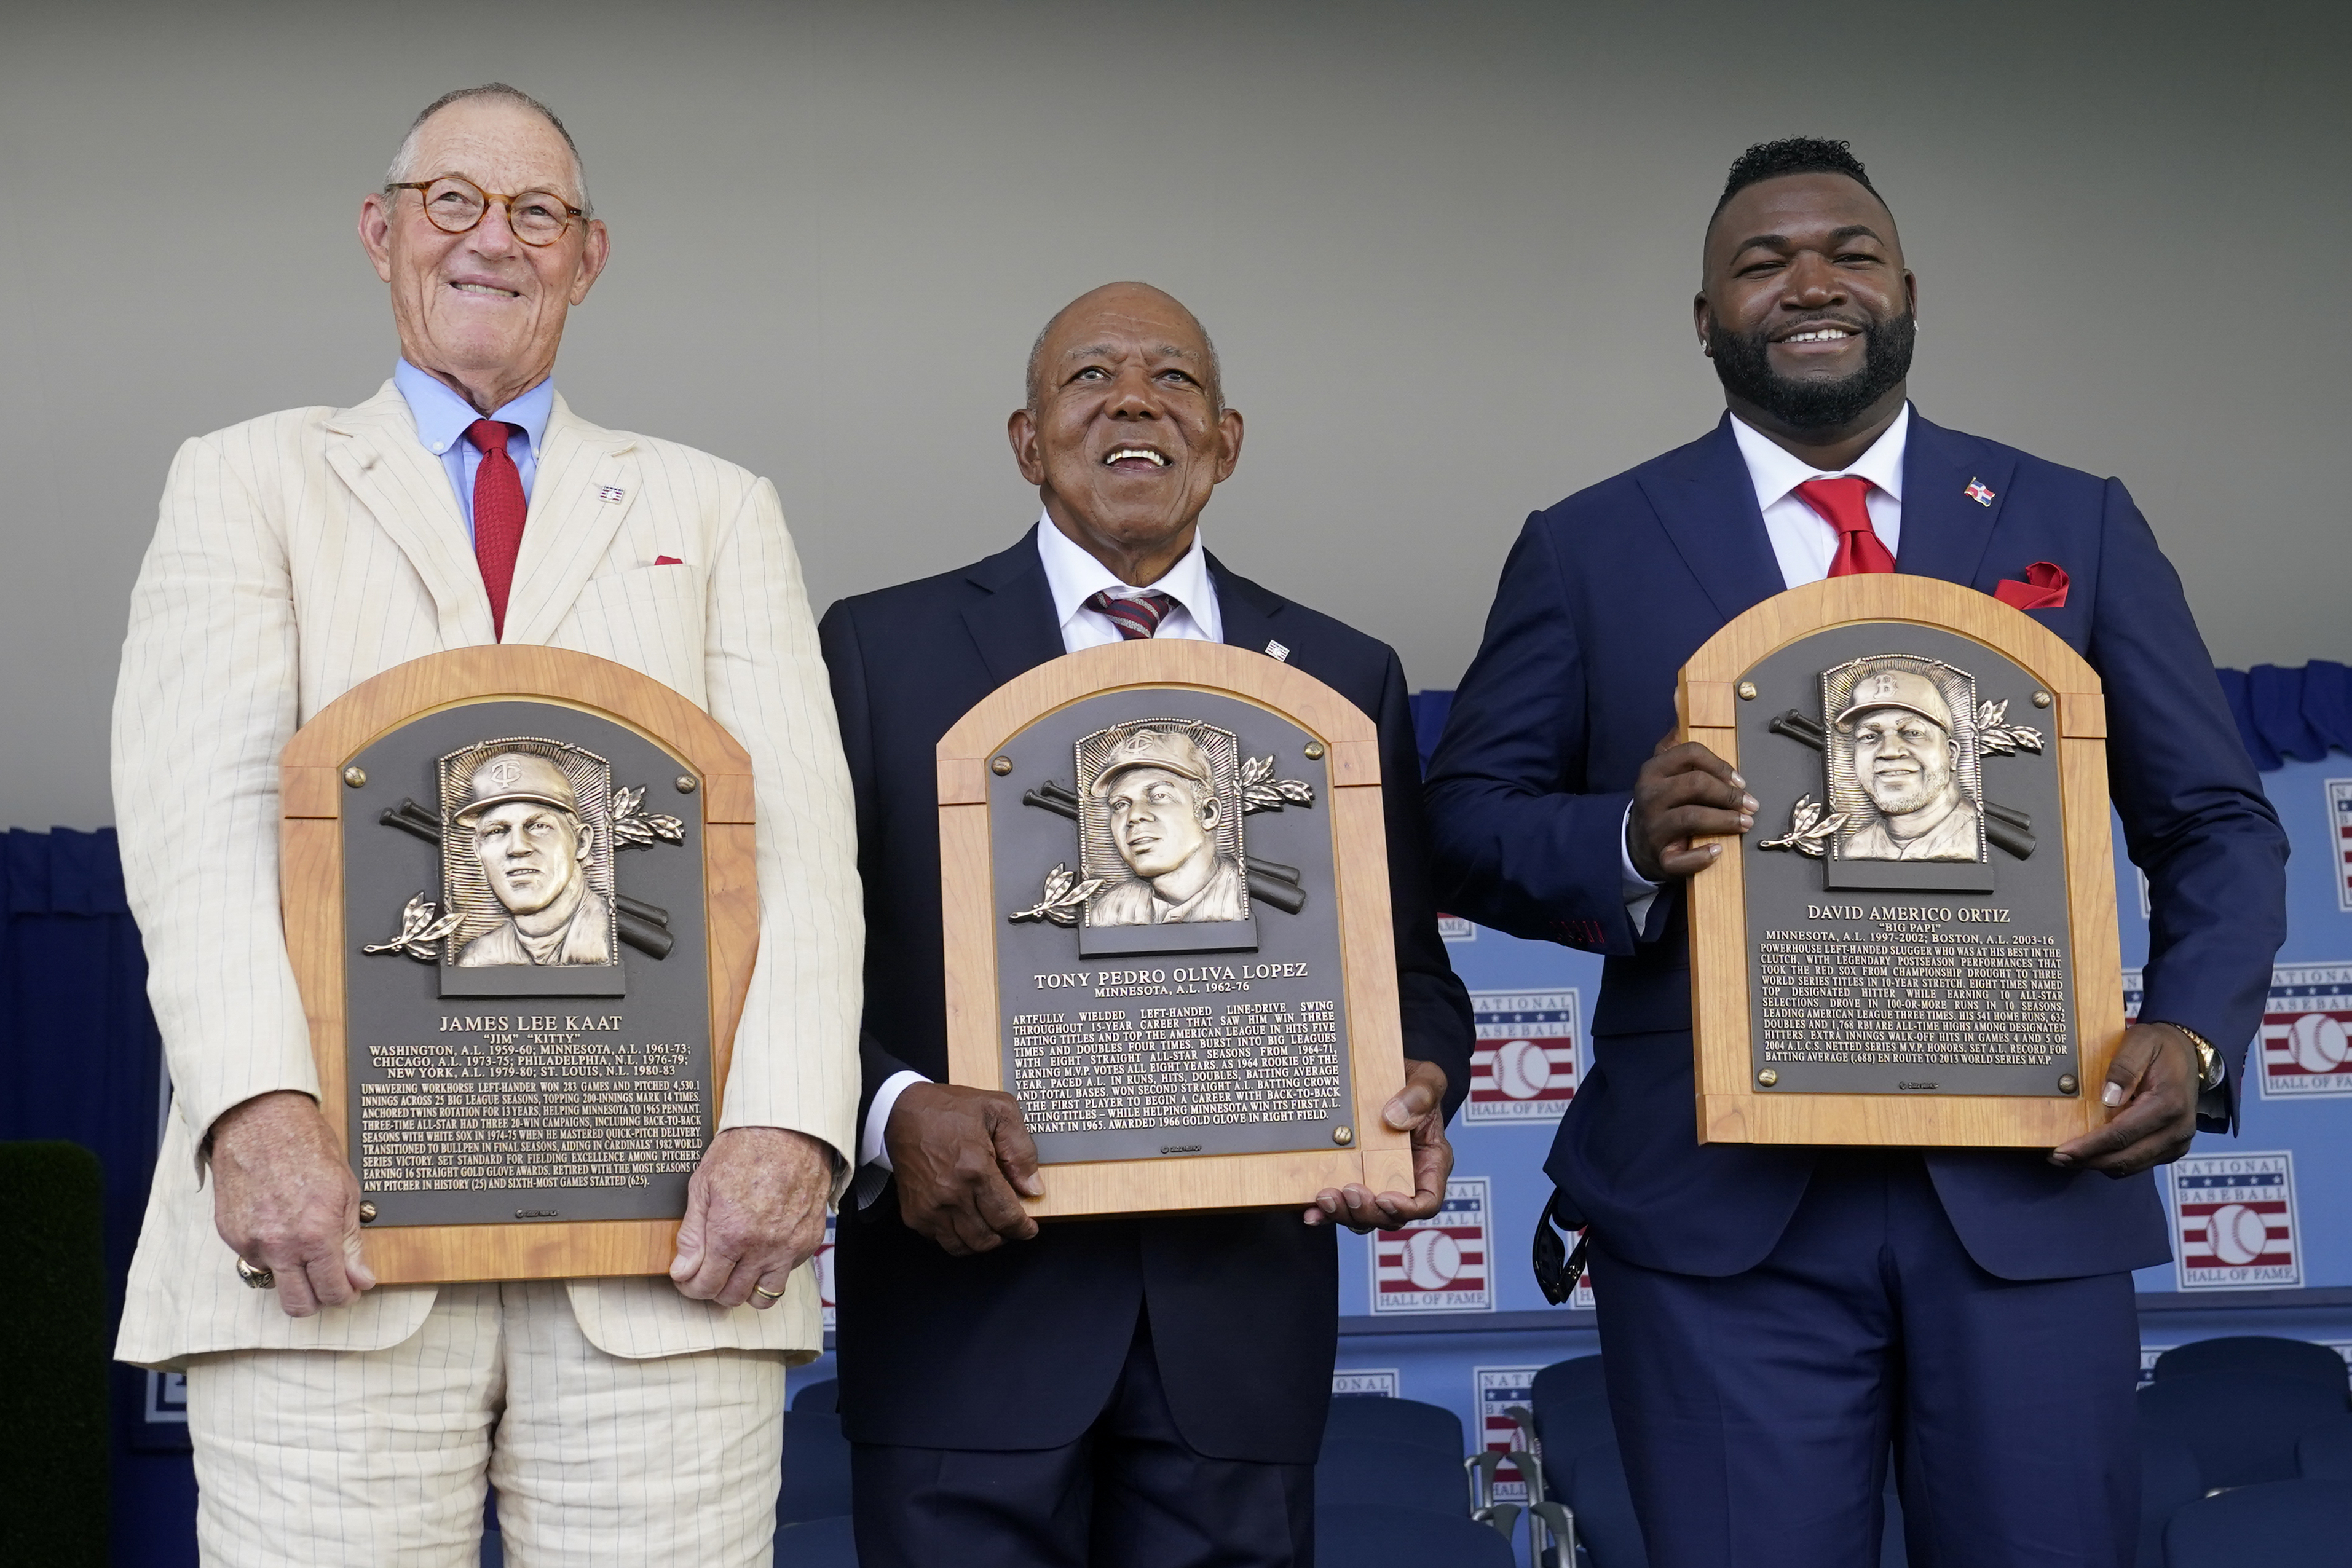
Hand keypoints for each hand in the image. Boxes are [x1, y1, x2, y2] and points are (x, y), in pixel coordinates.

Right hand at [208, 1090, 374, 1317]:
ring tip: (301, 1234)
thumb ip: (351, 1242)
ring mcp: (250, 1242)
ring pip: (274, 1280)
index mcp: (315, 1235)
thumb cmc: (308, 1149)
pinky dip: (269, 1248)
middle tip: (328, 1283)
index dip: (345, 1296)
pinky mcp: (229, 1234)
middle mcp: (279, 1245)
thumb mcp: (346, 1192)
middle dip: (316, 1300)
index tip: (349, 1291)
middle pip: (297, 1305)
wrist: (261, 1123)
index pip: (331, 1291)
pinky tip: (278, 1219)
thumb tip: (361, 1278)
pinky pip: (253, 1256)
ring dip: (291, 1269)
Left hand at [670, 1127, 833, 1307]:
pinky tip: (762, 1247)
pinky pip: (789, 1272)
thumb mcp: (704, 1185)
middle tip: (708, 1272)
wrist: (790, 1128)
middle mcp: (763, 1247)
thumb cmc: (746, 1148)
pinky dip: (772, 1268)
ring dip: (745, 1288)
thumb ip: (691, 1234)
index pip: (705, 1285)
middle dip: (713, 1289)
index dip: (689, 1286)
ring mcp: (790, 1246)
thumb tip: (682, 1270)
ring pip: (765, 1295)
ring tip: (736, 1269)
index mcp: (731, 1234)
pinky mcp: (809, 1239)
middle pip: (732, 1296)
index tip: (686, 1277)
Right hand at [885, 1082, 1042, 1255]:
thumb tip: (1033, 1187)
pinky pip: (940, 1240)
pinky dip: (955, 1236)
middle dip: (1004, 1236)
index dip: (1023, 1229)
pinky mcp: (913, 1213)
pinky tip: (963, 1218)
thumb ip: (1022, 1151)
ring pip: (962, 1247)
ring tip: (988, 1223)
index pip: (1006, 1218)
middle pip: (986, 1239)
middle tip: (1009, 1224)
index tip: (1028, 1228)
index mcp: (975, 1169)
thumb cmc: (948, 1109)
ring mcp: (929, 1208)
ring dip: (980, 1240)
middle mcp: (951, 1194)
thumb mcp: (999, 1111)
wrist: (901, 1111)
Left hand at [1305, 1059, 1452, 1231]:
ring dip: (1344, 1214)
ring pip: (1364, 1217)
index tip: (1385, 1198)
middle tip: (1349, 1192)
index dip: (1408, 1208)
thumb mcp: (1427, 1079)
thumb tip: (1393, 1118)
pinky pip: (1340, 1205)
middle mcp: (1404, 1180)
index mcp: (1430, 1163)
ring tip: (1325, 1198)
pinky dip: (1324, 1213)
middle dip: (1368, 1212)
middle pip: (1390, 1217)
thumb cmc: (1413, 1082)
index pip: (1427, 1202)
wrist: (1383, 1074)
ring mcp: (1376, 1182)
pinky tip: (1309, 1212)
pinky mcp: (1351, 1177)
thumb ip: (1421, 1096)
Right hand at [1628, 733, 1755, 880]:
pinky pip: (1681, 859)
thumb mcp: (1665, 765)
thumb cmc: (1663, 800)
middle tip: (1751, 804)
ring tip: (1745, 824)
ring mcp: (1652, 827)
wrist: (1637, 844)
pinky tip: (1718, 851)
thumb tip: (1679, 690)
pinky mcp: (1658, 857)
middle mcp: (1649, 796)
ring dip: (1725, 821)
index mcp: (1653, 770)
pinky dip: (1702, 856)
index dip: (1720, 765)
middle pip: (1695, 785)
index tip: (1740, 779)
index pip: (1690, 754)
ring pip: (1692, 817)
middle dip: (1729, 794)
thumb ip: (1677, 732)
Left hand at [2049, 1024, 2200, 1176]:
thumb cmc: (2160, 1046)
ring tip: (2068, 1157)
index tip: (2062, 1152)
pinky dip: (2113, 1161)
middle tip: (2056, 1158)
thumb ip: (2124, 1066)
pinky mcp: (2172, 1148)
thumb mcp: (2140, 1041)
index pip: (2122, 1134)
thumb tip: (2108, 1098)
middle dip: (2088, 1161)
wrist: (2188, 1054)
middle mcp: (2178, 1129)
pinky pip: (2138, 1162)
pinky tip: (2091, 1152)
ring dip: (2098, 1164)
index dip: (2090, 1147)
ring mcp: (2177, 1142)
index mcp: (2169, 1104)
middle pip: (2126, 1157)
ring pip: (2131, 1166)